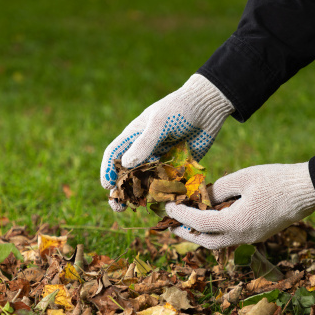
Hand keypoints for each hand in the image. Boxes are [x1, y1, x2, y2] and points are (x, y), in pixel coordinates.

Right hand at [101, 74, 234, 210]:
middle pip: (129, 173)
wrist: (207, 107)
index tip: (107, 186)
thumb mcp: (160, 122)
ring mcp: (161, 160)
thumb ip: (145, 143)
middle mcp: (145, 151)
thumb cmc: (179, 109)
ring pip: (148, 181)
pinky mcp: (178, 167)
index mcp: (134, 137)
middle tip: (119, 206)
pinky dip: (166, 193)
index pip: (115, 155)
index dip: (109, 170)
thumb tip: (127, 165)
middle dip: (123, 190)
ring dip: (142, 195)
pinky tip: (165, 202)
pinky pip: (169, 183)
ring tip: (139, 207)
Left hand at [165, 162, 314, 248]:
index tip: (167, 207)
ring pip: (219, 243)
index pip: (199, 222)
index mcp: (237, 222)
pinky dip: (215, 232)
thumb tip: (203, 197)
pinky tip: (211, 220)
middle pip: (207, 242)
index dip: (180, 215)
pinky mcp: (258, 234)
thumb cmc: (275, 180)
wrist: (306, 190)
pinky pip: (231, 238)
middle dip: (187, 233)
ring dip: (201, 235)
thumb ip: (218, 189)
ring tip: (187, 224)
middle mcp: (243, 236)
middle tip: (171, 224)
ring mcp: (252, 238)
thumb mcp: (242, 178)